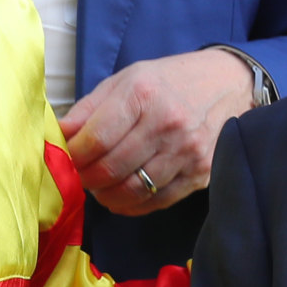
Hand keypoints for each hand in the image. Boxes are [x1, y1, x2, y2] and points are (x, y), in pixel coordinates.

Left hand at [59, 48, 255, 214]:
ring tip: (99, 187)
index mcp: (143, 94)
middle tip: (79, 177)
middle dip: (86, 178)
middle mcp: (167, 123)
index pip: (96, 138)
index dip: (74, 155)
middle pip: (111, 169)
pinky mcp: (200, 173)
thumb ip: (89, 108)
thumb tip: (58, 135)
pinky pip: (157, 201)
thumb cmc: (169, 82)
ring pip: (133, 190)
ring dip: (106, 195)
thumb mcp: (126, 80)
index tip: (67, 158)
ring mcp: (186, 152)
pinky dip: (132, 206)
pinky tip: (121, 197)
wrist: (228, 84)